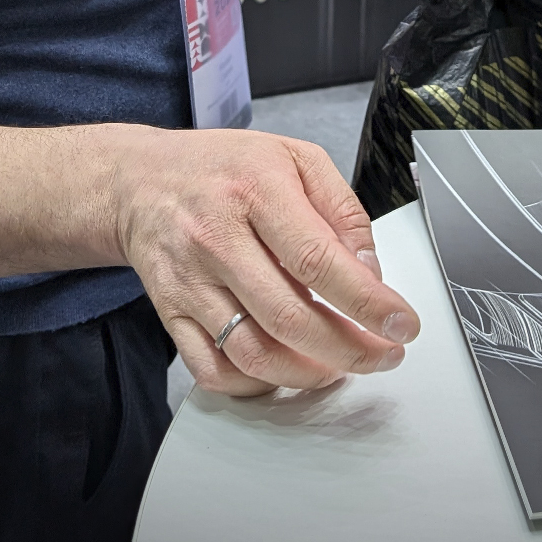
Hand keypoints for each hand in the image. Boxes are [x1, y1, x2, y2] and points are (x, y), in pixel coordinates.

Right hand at [108, 127, 420, 396]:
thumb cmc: (225, 167)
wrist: (141, 179)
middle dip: (350, 349)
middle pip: (289, 316)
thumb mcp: (295, 157)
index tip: (400, 325)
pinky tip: (286, 369)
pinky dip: (257, 384)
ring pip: (254, 353)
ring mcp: (190, 280)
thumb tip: (370, 271)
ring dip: (309, 372)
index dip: (367, 301)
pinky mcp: (170, 312)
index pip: (318, 259)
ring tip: (342, 364)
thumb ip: (341, 208)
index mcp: (256, 189)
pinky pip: (213, 370)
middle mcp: (216, 236)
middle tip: (383, 354)